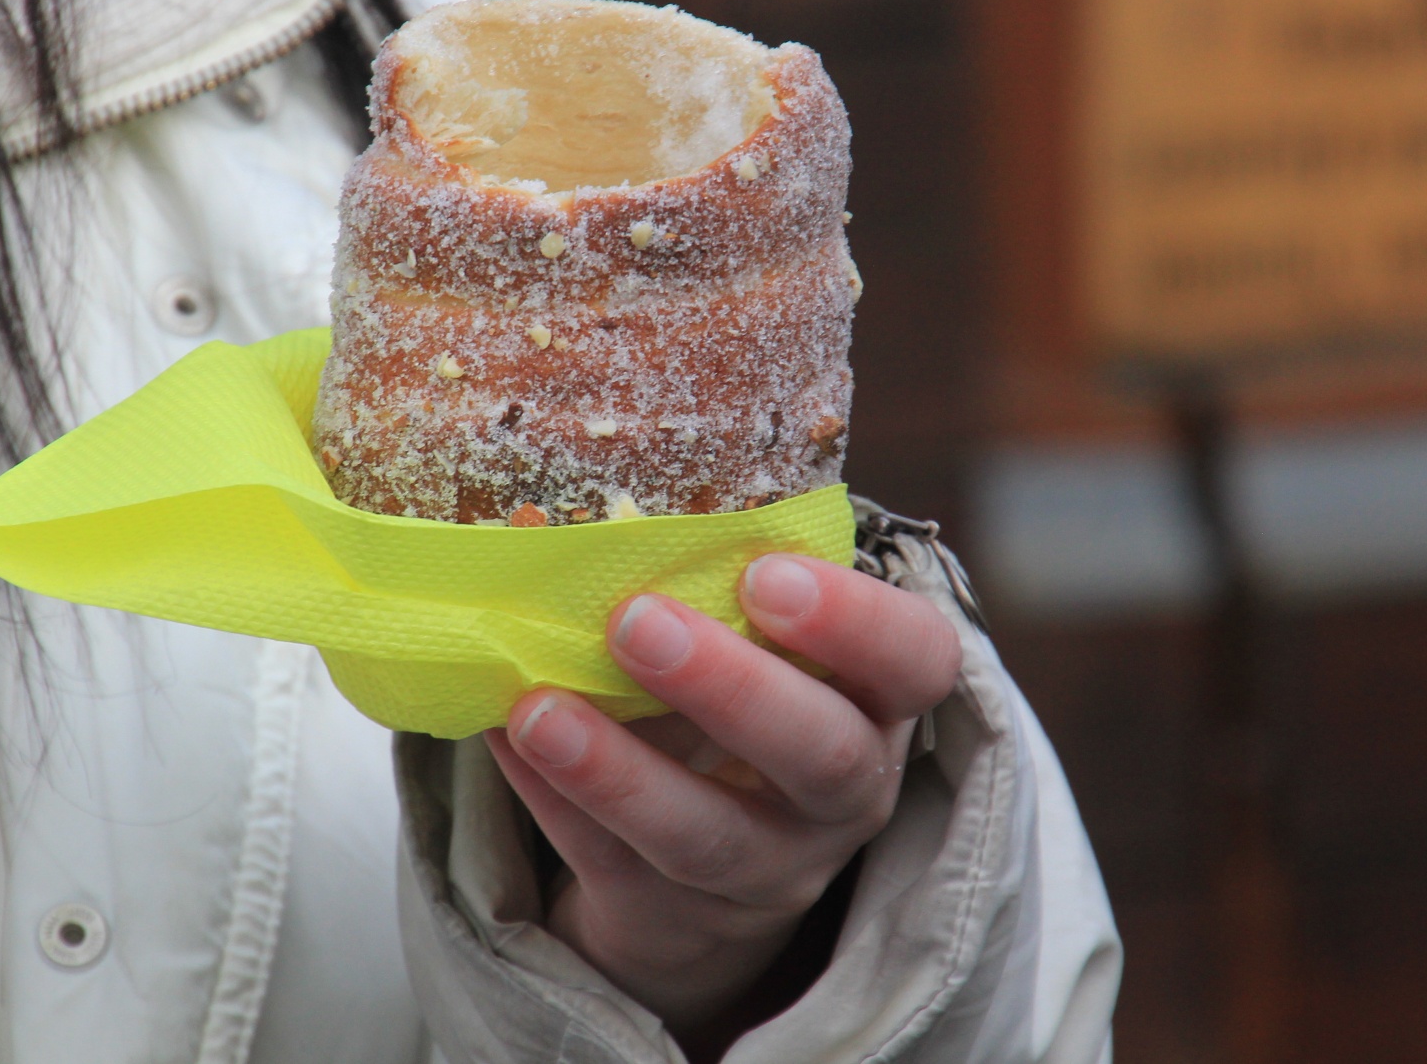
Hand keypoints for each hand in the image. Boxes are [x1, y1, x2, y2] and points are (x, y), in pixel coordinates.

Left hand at [484, 554, 961, 1037]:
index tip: (765, 573)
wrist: (715, 867)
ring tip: (537, 708)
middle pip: (821, 755)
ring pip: (705, 835)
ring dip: (617, 769)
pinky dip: (554, 801)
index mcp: (879, 701)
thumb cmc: (739, 702)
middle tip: (636, 619)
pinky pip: (613, 864)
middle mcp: (845, 793)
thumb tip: (589, 511)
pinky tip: (507, 740)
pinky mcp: (675, 916)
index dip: (854, 621)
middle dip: (730, 688)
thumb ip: (718, 584)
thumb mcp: (765, 649)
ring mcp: (767, 868)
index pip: (918, 660)